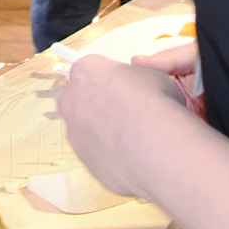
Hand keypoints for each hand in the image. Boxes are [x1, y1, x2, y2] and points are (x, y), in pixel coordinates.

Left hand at [56, 52, 198, 201]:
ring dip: (104, 130)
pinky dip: (109, 152)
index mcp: (85, 71)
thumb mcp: (152, 73)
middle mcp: (72, 101)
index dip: (112, 77)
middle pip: (82, 97)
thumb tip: (139, 84)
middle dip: (101, 102)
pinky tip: (132, 153)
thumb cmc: (155, 108)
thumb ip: (133, 76)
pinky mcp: (84, 161)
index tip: (125, 86)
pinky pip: (95, 152)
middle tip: (129, 111)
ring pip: (86, 128)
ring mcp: (75, 134)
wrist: (155, 149)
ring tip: (134, 136)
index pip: (92, 68)